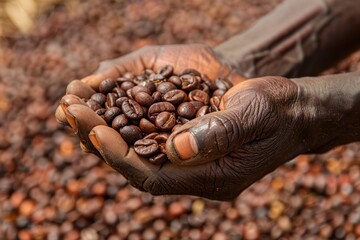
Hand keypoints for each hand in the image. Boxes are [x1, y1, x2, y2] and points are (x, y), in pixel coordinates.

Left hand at [56, 44, 307, 199]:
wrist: (292, 112)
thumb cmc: (278, 112)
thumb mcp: (254, 114)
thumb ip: (220, 133)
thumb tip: (175, 149)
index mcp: (212, 177)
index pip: (153, 177)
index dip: (120, 156)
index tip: (93, 129)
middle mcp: (196, 175)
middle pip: (137, 165)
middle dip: (100, 139)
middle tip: (70, 110)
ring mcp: (191, 161)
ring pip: (137, 153)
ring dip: (105, 130)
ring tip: (76, 105)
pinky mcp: (189, 145)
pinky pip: (149, 140)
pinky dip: (124, 123)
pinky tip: (106, 104)